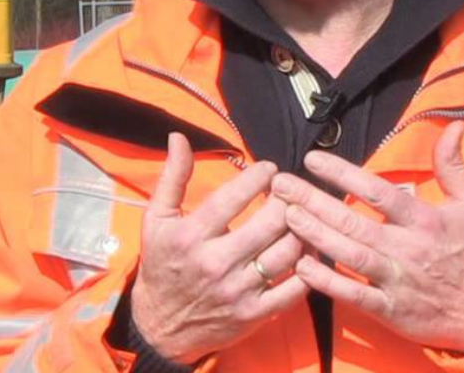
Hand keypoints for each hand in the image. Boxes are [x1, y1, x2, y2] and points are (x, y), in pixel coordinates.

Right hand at [131, 132, 308, 363]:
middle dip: (287, 200)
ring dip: (302, 229)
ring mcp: (239, 291)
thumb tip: (179, 138)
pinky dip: (308, 268)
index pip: (233, 198)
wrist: (161, 326)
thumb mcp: (156, 220)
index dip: (259, 177)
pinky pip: (295, 289)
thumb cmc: (161, 265)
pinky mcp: (255, 315)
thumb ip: (172, 177)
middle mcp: (216, 263)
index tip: (271, 169)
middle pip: (270, 223)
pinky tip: (306, 250)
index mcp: (191, 236)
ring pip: (287, 253)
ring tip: (302, 216)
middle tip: (292, 191)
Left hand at [271, 121, 463, 354]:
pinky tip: (301, 266)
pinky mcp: (390, 310)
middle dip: (312, 201)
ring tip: (285, 215)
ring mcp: (396, 280)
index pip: (377, 191)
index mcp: (425, 220)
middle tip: (280, 185)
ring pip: (348, 255)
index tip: (312, 159)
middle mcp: (407, 248)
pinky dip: (326, 281)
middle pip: (352, 221)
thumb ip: (453, 166)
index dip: (342, 173)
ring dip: (314, 235)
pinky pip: (353, 295)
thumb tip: (452, 125)